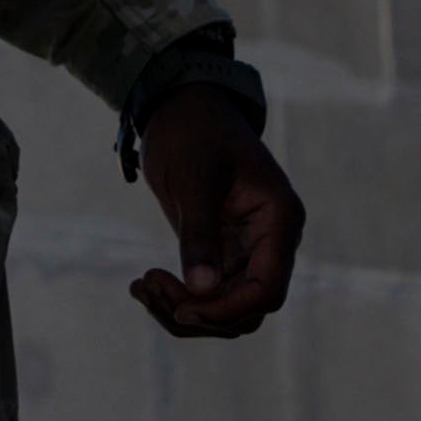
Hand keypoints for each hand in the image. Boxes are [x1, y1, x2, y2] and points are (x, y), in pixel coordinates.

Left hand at [126, 83, 303, 339]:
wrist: (182, 108)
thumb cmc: (193, 132)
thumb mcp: (193, 179)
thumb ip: (199, 234)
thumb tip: (202, 289)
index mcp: (278, 220)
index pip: (267, 290)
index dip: (226, 309)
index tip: (181, 306)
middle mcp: (270, 241)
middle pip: (246, 309)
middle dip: (198, 311)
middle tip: (149, 284)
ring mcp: (247, 250)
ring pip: (226, 309)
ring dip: (183, 310)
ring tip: (141, 286)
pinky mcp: (222, 252)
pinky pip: (207, 295)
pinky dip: (176, 298)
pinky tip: (142, 284)